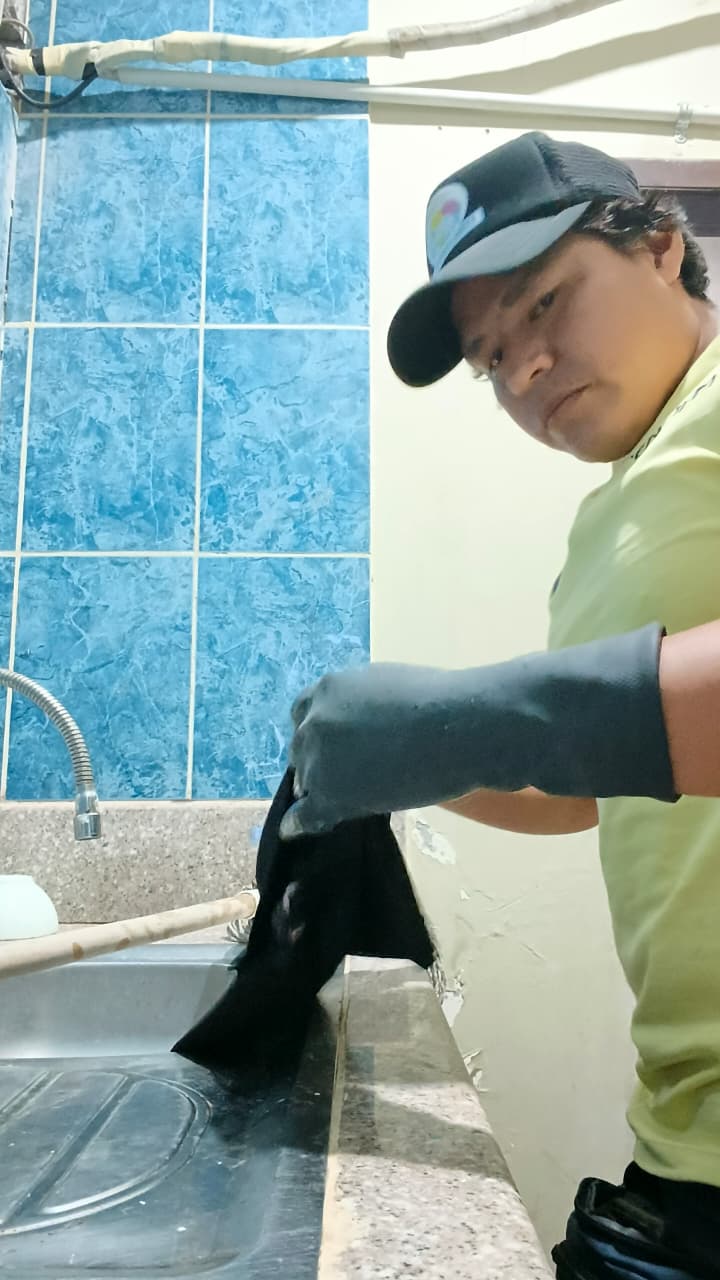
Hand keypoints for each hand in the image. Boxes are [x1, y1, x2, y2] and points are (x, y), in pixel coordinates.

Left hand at [281, 662, 469, 839]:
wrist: (461, 726)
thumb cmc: (440, 701)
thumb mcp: (387, 685)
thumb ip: (363, 704)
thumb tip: (365, 726)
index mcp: (329, 689)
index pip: (303, 713)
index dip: (317, 733)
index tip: (330, 746)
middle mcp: (314, 721)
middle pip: (302, 748)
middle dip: (319, 761)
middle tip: (346, 775)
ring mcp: (319, 759)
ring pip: (306, 782)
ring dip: (321, 790)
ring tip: (343, 803)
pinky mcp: (330, 795)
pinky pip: (304, 816)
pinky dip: (300, 824)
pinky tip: (298, 831)